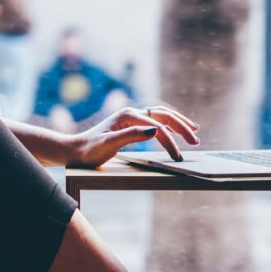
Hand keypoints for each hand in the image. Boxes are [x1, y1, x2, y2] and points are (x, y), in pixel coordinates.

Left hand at [67, 104, 201, 167]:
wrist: (74, 151)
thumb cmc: (89, 150)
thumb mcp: (108, 144)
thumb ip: (131, 136)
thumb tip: (156, 130)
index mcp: (128, 115)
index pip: (157, 127)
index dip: (170, 142)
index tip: (178, 158)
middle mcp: (132, 113)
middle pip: (164, 116)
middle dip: (182, 127)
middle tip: (195, 140)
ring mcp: (132, 118)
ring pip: (162, 116)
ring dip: (178, 123)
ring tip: (194, 131)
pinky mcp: (132, 125)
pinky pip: (156, 121)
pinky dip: (169, 125)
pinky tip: (176, 130)